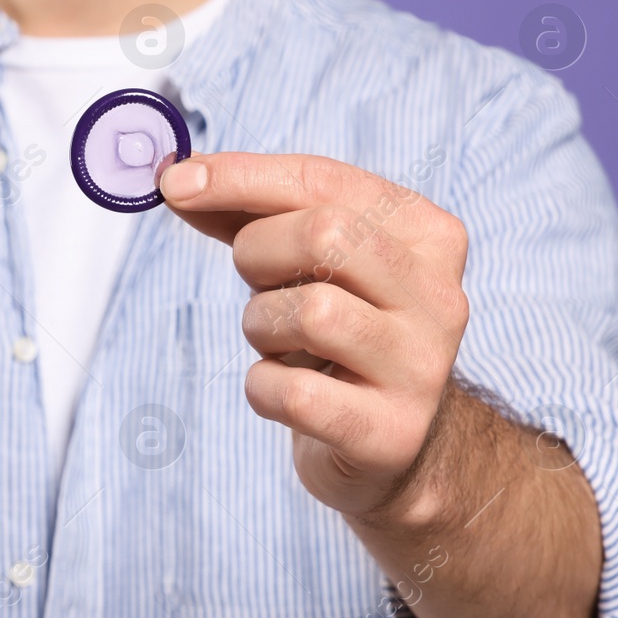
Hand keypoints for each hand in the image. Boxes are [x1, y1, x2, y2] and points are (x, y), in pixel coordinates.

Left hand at [159, 152, 470, 520]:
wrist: (389, 442)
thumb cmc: (336, 333)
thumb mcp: (302, 261)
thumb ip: (247, 212)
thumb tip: (177, 175)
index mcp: (427, 234)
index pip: (326, 182)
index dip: (240, 177)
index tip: (176, 182)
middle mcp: (441, 296)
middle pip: (325, 236)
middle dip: (258, 255)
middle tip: (256, 284)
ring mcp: (423, 368)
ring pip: (312, 314)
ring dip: (261, 326)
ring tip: (278, 343)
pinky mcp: (392, 432)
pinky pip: (294, 393)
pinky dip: (263, 388)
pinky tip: (283, 392)